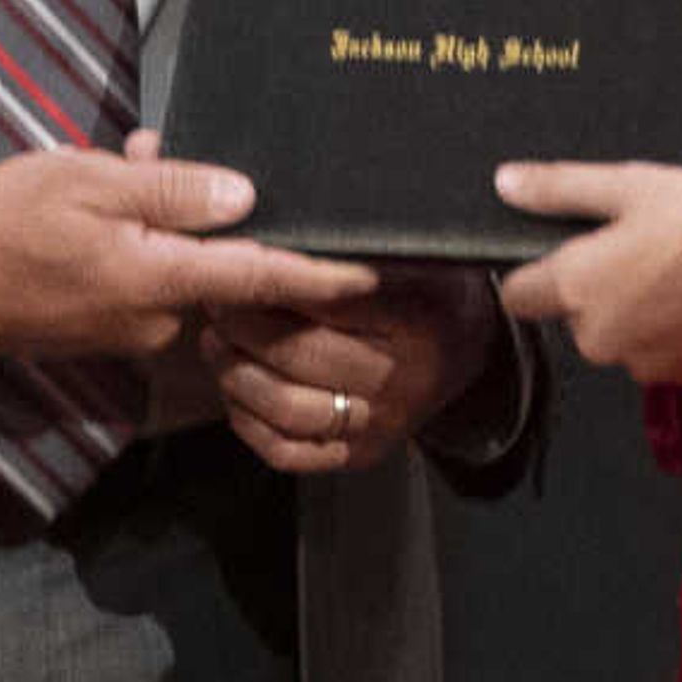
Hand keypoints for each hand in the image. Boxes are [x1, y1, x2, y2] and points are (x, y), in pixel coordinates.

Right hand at [0, 139, 376, 358]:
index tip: (376, 271)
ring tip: (124, 163)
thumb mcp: (87, 183)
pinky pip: (147, 279)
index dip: (324, 274)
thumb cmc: (1, 224)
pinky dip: (142, 239)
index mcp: (158, 281)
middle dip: (220, 213)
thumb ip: (170, 190)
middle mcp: (155, 318)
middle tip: (172, 158)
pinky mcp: (104, 328)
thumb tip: (245, 195)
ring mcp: (128, 330)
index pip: (263, 278)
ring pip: (180, 267)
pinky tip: (106, 199)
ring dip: (170, 220)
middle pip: (222, 268)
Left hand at [201, 267, 499, 473]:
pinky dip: (248, 419)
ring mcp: (382, 423)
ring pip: (287, 407)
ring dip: (235, 370)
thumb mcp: (414, 250)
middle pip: (301, 353)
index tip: (236, 255)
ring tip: (213, 336)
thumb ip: (361, 242)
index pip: (331, 298)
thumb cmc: (430, 284)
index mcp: (420, 317)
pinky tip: (233, 383)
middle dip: (242, 322)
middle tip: (211, 292)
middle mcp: (405, 378)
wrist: (471, 347)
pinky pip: (288, 450)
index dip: (273, 277)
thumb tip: (282, 227)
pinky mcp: (362, 454)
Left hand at [492, 161, 681, 385]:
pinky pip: (660, 352)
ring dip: (639, 309)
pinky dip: (673, 330)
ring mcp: (639, 362)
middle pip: (576, 314)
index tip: (554, 255)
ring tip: (681, 270)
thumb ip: (560, 188)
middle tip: (644, 248)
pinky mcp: (679, 379)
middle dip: (600, 287)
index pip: (517, 294)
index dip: (532, 271)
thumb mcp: (630, 184)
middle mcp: (597, 335)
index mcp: (575, 287)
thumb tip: (510, 183)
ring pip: (621, 334)